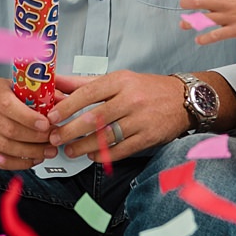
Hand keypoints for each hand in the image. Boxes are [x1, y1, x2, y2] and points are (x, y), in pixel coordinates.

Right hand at [0, 72, 54, 168]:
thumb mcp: (16, 85)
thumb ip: (39, 93)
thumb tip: (63, 101)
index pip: (9, 107)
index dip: (29, 118)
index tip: (47, 124)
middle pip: (9, 130)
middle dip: (35, 138)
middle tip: (53, 140)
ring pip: (5, 147)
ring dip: (30, 153)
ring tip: (47, 152)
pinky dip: (18, 163)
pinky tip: (32, 160)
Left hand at [45, 70, 188, 159]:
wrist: (183, 99)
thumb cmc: (147, 89)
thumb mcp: (118, 79)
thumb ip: (86, 83)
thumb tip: (58, 82)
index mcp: (121, 81)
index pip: (88, 93)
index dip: (68, 106)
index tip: (52, 115)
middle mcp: (131, 99)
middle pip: (95, 117)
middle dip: (71, 130)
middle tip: (55, 137)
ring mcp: (141, 119)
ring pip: (107, 136)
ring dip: (84, 146)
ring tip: (70, 150)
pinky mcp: (148, 137)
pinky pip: (122, 150)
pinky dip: (104, 155)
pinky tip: (92, 156)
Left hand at [178, 0, 235, 43]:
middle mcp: (226, 2)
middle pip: (197, 1)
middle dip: (185, 3)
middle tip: (182, 5)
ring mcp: (230, 17)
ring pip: (202, 19)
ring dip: (189, 21)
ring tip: (183, 23)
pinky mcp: (235, 30)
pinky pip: (215, 35)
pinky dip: (203, 38)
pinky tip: (198, 39)